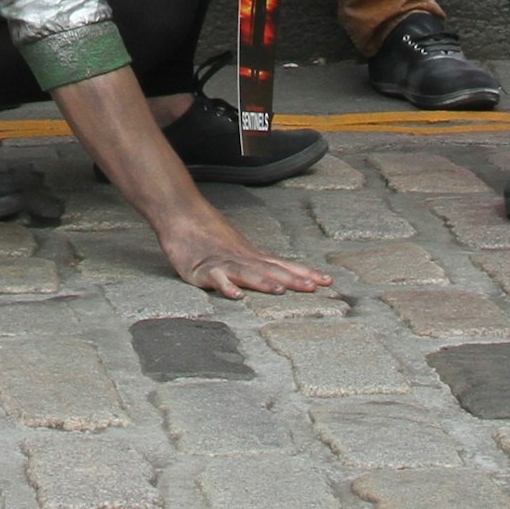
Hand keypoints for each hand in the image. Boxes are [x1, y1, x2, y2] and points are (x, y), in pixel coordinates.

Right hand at [161, 213, 332, 299]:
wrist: (181, 213)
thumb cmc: (207, 232)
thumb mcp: (237, 248)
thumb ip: (257, 263)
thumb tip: (280, 276)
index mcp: (251, 256)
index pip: (283, 265)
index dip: (304, 273)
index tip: (328, 281)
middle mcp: (242, 259)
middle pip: (270, 270)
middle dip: (292, 279)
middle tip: (314, 287)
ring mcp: (222, 263)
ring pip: (246, 273)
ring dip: (263, 282)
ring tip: (279, 290)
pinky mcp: (202, 270)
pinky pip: (215, 279)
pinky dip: (226, 286)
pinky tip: (236, 295)